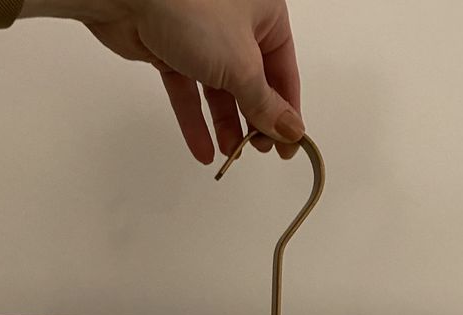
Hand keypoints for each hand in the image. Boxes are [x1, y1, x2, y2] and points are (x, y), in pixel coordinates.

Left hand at [74, 0, 304, 162]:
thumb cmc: (190, 8)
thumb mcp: (240, 64)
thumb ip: (265, 104)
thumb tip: (291, 130)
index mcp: (265, 15)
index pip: (284, 71)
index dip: (287, 111)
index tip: (288, 145)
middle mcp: (236, 25)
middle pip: (252, 83)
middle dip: (254, 120)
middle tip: (257, 149)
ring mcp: (202, 38)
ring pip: (219, 90)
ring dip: (225, 124)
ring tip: (231, 153)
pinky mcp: (171, 50)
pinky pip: (188, 91)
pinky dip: (194, 119)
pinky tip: (202, 149)